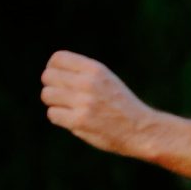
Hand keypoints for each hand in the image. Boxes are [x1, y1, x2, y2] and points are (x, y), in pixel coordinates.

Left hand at [41, 51, 159, 156]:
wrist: (142, 130)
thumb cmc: (122, 106)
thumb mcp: (106, 80)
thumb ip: (82, 74)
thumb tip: (50, 74)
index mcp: (96, 70)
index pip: (57, 59)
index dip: (53, 68)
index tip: (60, 80)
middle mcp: (88, 83)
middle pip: (48, 76)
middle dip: (52, 87)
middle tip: (65, 97)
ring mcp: (83, 102)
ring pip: (47, 95)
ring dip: (55, 103)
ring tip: (70, 109)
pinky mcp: (79, 121)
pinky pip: (53, 114)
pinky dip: (60, 118)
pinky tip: (75, 120)